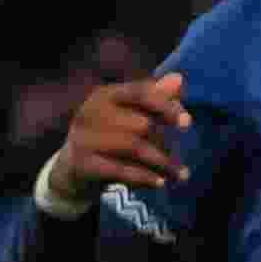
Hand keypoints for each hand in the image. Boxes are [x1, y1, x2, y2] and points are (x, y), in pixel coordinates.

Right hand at [49, 72, 187, 200]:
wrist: (72, 169)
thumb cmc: (109, 137)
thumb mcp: (130, 116)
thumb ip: (155, 99)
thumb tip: (179, 79)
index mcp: (104, 95)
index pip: (140, 93)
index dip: (166, 106)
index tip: (188, 123)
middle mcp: (90, 112)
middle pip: (142, 124)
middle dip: (164, 142)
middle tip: (176, 157)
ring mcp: (83, 138)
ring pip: (135, 147)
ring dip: (162, 162)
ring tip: (179, 175)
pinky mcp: (81, 163)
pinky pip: (122, 170)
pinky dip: (145, 177)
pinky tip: (160, 182)